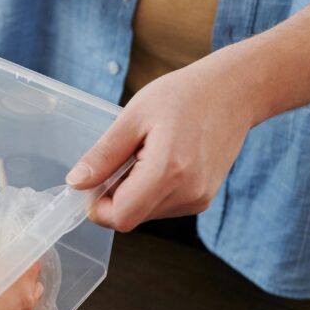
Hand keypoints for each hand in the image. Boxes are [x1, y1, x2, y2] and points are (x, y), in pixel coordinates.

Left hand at [66, 56, 254, 230]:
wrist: (234, 92)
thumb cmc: (183, 96)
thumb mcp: (133, 118)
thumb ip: (103, 155)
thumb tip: (76, 182)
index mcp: (168, 172)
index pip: (120, 217)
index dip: (97, 206)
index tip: (91, 181)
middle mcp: (188, 193)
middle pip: (131, 217)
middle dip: (113, 196)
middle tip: (119, 157)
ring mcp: (199, 199)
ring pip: (145, 214)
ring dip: (131, 193)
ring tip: (144, 153)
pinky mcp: (203, 198)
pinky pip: (162, 207)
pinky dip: (149, 191)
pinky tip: (158, 160)